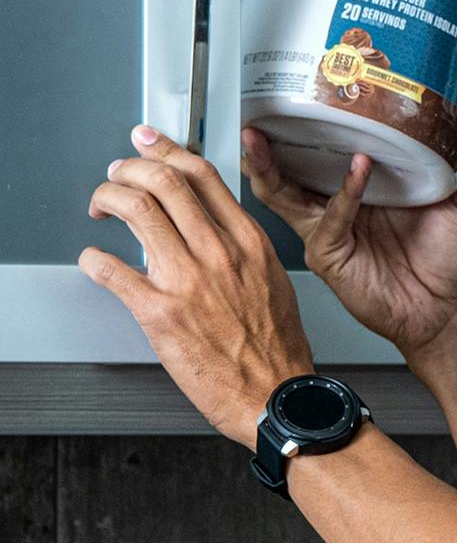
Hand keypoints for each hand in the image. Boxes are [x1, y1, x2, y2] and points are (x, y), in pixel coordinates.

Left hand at [78, 125, 315, 444]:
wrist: (276, 398)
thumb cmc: (277, 352)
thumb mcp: (274, 283)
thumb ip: (243, 251)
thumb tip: (213, 230)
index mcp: (248, 243)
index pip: (202, 175)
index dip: (166, 151)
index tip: (148, 144)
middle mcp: (218, 254)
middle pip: (164, 181)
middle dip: (128, 169)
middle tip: (116, 176)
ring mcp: (188, 281)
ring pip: (135, 210)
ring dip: (107, 198)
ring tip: (101, 207)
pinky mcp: (160, 313)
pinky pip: (110, 269)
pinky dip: (93, 258)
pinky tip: (95, 261)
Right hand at [240, 89, 456, 363]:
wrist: (451, 308)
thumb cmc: (450, 256)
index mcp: (359, 180)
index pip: (318, 141)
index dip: (300, 115)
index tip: (296, 78)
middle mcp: (337, 200)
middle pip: (285, 163)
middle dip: (264, 136)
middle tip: (258, 104)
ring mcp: (329, 227)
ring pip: (282, 193)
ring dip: (268, 164)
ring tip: (261, 136)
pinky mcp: (330, 256)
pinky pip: (327, 220)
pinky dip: (342, 195)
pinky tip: (357, 171)